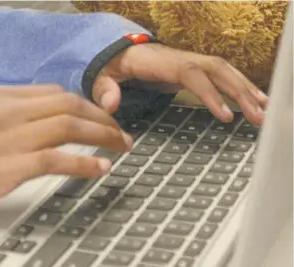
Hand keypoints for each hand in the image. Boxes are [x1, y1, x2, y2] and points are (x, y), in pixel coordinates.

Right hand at [0, 85, 131, 214]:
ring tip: (120, 146)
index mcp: (2, 97)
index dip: (85, 104)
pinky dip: (84, 162)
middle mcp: (10, 112)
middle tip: (119, 131)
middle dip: (101, 118)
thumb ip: (9, 109)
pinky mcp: (11, 166)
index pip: (55, 93)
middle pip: (69, 106)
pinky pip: (57, 159)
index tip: (99, 116)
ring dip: (101, 136)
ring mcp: (12, 138)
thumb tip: (41, 112)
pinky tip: (100, 168)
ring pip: (69, 127)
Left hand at [93, 43, 267, 124]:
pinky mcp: (194, 69)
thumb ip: (105, 89)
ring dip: (245, 89)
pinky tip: (252, 100)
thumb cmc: (113, 65)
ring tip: (264, 110)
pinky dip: (238, 86)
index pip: (191, 73)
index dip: (210, 93)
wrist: (119, 51)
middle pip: (216, 69)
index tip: (225, 116)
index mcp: (159, 62)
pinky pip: (221, 75)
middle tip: (257, 117)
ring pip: (224, 70)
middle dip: (239, 92)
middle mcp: (180, 58)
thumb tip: (111, 105)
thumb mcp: (103, 75)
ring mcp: (189, 62)